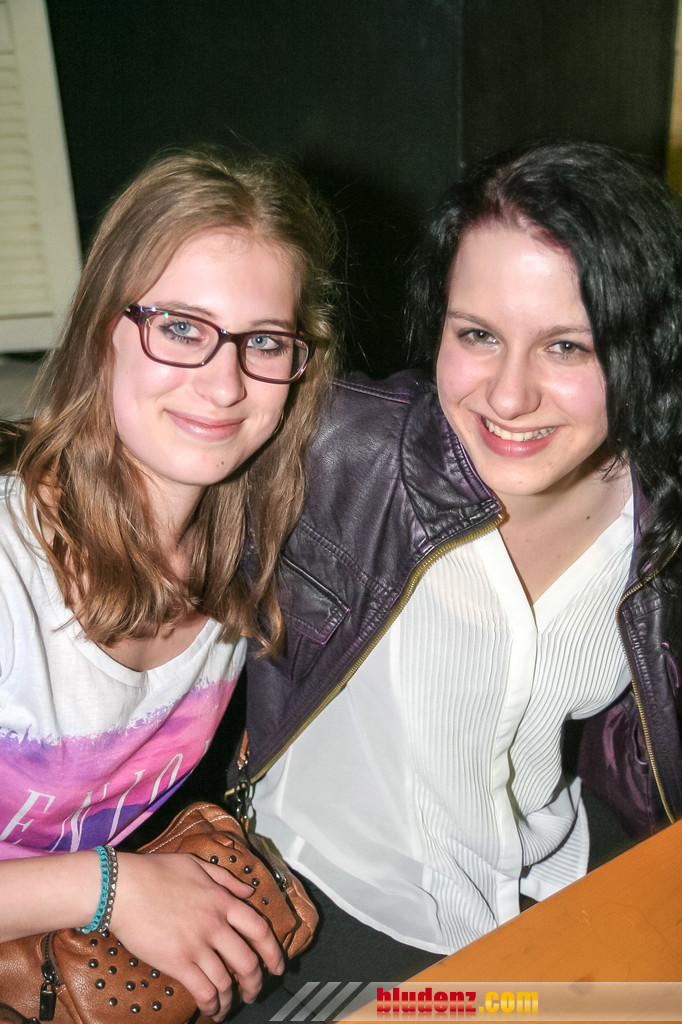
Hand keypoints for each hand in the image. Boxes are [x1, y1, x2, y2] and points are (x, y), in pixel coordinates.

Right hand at [109, 852, 284, 1020]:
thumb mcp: (197, 865)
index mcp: (222, 899)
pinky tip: (211, 1008)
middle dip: (255, 983)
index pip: (259, 929)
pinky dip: (211, 1004)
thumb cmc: (154, 872)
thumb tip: (248, 891)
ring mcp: (197, 944)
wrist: (123, 887)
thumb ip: (226, 879)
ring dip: (231, 999)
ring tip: (229, 1006)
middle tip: (255, 992)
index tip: (277, 966)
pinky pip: (204, 989)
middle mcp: (215, 923)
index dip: (273, 952)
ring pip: (226, 981)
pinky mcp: (178, 961)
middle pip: (248, 961)